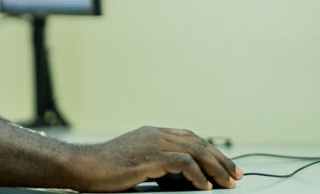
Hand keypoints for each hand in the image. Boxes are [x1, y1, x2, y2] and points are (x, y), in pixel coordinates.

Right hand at [72, 126, 242, 191]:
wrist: (83, 166)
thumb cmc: (104, 169)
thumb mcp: (135, 162)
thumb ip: (157, 164)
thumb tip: (180, 177)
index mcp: (153, 133)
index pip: (191, 137)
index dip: (211, 151)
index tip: (226, 165)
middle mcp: (156, 134)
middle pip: (198, 142)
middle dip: (221, 159)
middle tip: (236, 174)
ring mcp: (153, 144)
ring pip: (195, 151)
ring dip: (215, 168)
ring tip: (227, 182)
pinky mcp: (149, 158)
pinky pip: (183, 163)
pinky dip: (197, 175)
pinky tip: (204, 186)